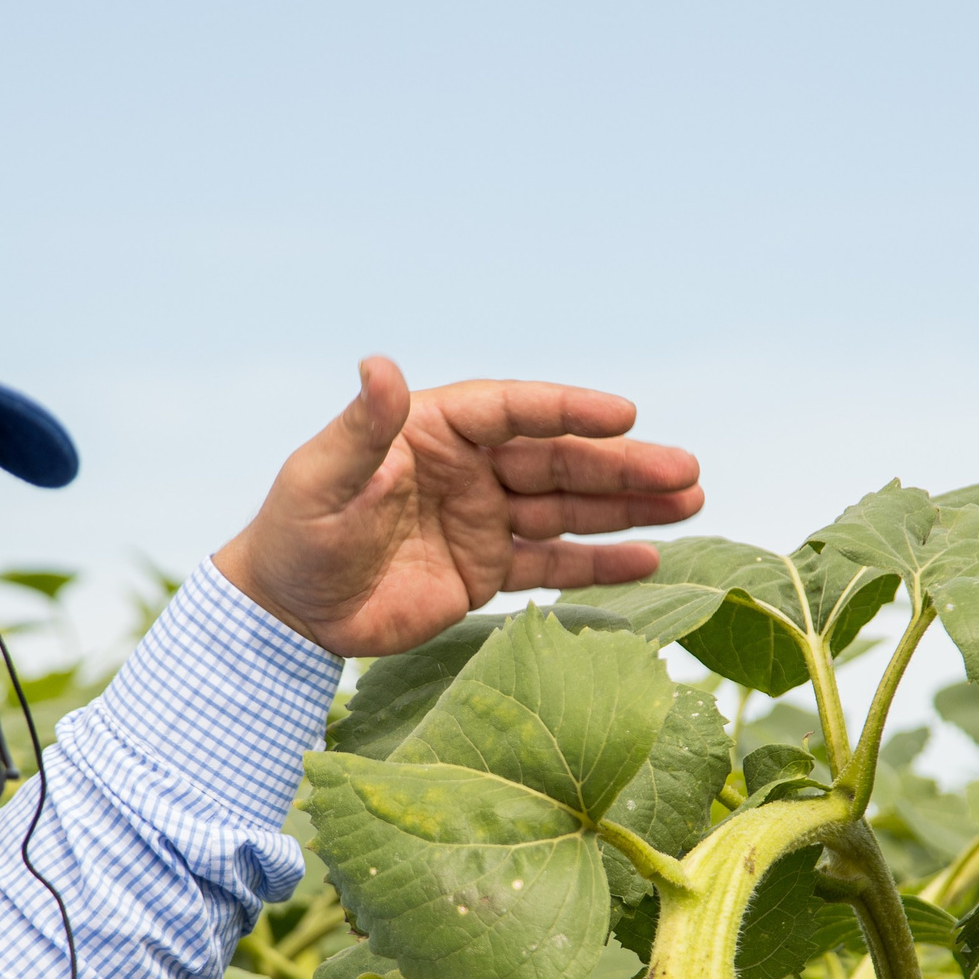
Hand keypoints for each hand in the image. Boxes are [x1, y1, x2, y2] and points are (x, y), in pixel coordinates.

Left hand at [212, 357, 699, 656]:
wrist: (287, 613)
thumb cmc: (295, 534)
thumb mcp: (322, 478)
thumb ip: (360, 429)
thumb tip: (377, 365)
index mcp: (433, 429)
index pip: (514, 411)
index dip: (569, 411)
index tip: (624, 415)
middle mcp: (468, 467)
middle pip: (558, 459)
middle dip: (623, 465)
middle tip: (686, 471)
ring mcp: (483, 518)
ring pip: (568, 507)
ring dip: (628, 505)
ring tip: (692, 501)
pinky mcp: (486, 570)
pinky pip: (553, 562)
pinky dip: (599, 562)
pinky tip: (649, 560)